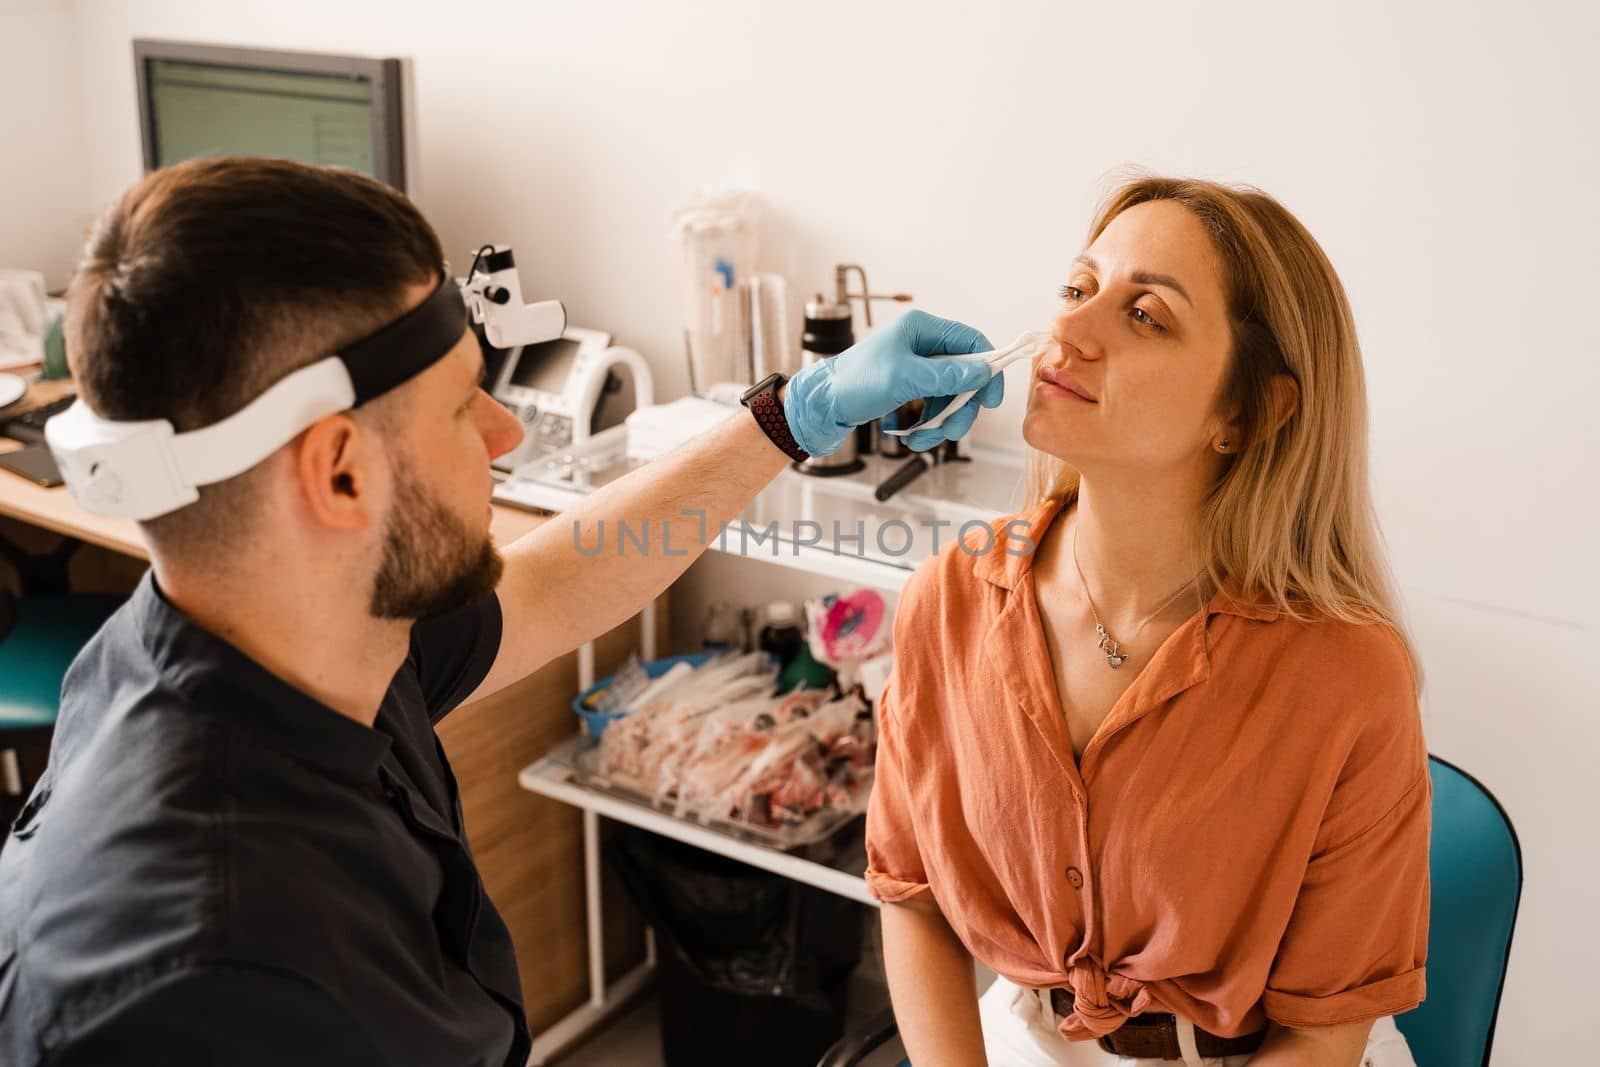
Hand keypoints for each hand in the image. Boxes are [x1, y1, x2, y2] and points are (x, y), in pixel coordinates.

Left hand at [782, 309, 1005, 455]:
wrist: (820, 406)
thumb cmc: (853, 382)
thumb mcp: (902, 378)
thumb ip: (945, 375)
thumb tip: (983, 372)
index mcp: (921, 329)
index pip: (970, 341)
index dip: (987, 367)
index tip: (992, 398)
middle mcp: (921, 346)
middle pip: (964, 375)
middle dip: (961, 407)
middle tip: (953, 430)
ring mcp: (915, 369)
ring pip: (950, 397)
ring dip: (942, 423)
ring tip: (923, 440)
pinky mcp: (908, 390)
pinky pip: (932, 409)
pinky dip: (927, 427)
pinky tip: (913, 439)